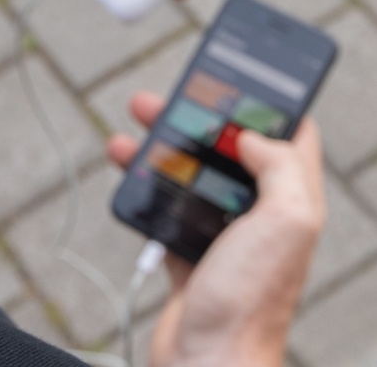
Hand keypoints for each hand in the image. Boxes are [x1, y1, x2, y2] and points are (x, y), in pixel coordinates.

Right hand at [108, 93, 324, 366]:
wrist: (206, 364)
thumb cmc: (250, 302)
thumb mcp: (286, 222)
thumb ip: (282, 168)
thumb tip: (254, 136)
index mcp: (291, 201)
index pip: (292, 136)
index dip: (268, 106)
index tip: (237, 82)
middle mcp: (260, 214)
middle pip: (230, 148)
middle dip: (199, 118)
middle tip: (169, 98)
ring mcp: (224, 234)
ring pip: (194, 173)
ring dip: (163, 147)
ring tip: (133, 130)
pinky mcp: (191, 253)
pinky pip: (167, 207)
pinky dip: (146, 185)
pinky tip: (127, 171)